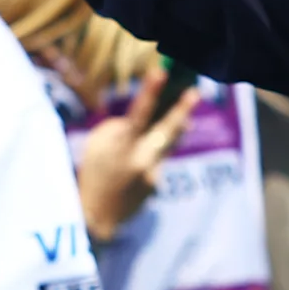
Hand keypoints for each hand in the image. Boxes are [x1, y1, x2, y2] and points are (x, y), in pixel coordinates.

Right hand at [77, 64, 200, 243]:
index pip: (138, 114)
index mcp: (121, 147)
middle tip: (196, 92)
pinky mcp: (158, 184)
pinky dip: (152, 156)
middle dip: (182, 109)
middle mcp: (141, 159)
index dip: (150, 92)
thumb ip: (119, 128)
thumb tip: (146, 118)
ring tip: (186, 116)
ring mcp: (152, 173)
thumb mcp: (97, 145)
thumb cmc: (92, 173)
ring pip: (167, 143)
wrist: (97, 217)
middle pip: (167, 129)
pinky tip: (135, 166)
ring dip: (176, 128)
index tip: (161, 72)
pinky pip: (158, 161)